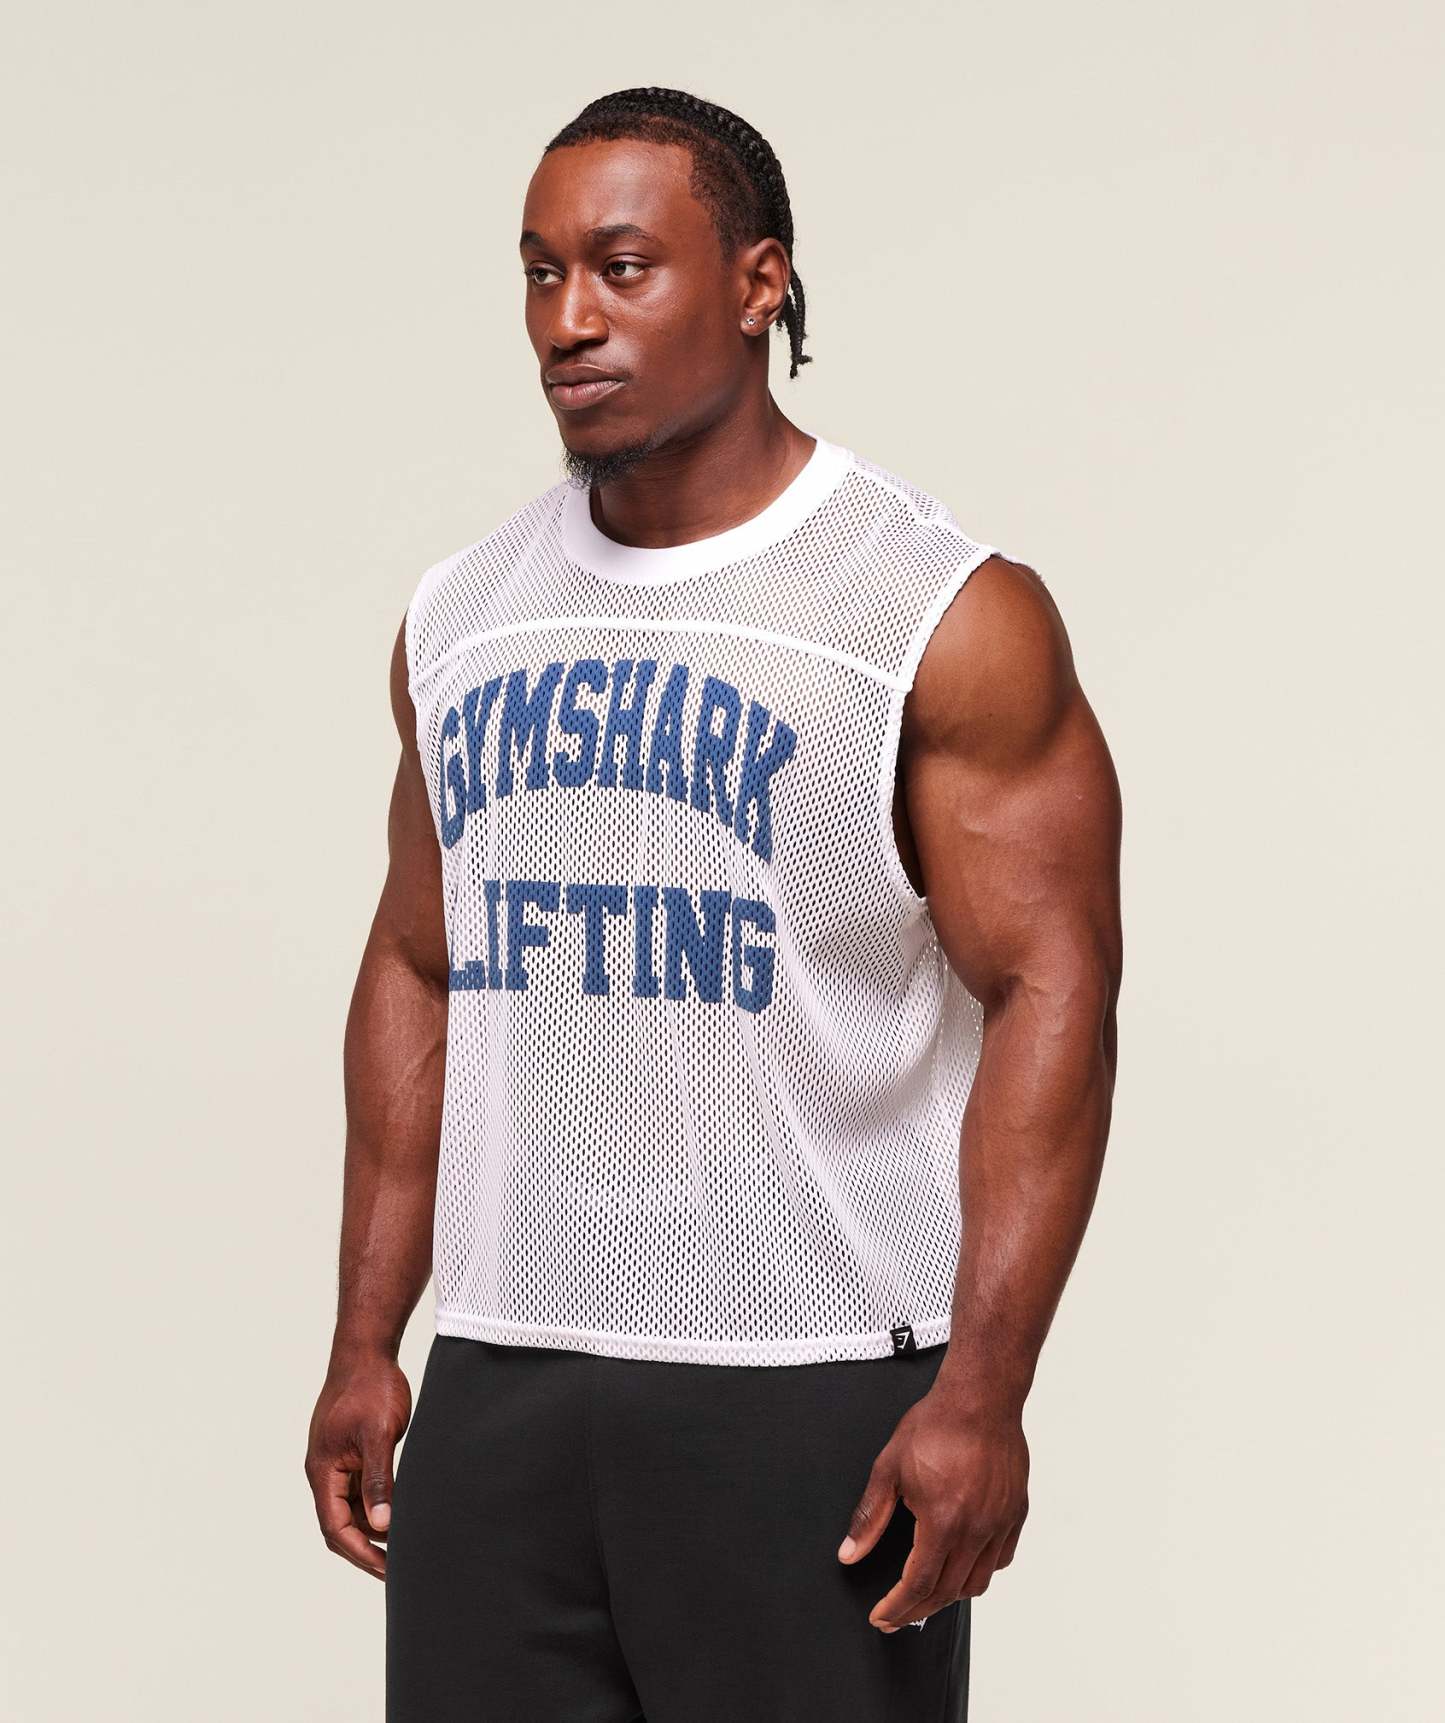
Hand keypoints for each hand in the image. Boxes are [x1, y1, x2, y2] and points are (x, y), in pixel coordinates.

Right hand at [305, 1347, 411, 1580]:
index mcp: (323, 1470)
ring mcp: (337, 1462)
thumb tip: (382, 1525)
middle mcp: (325, 1471)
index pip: (336, 1528)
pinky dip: (377, 1505)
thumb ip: (378, 1480)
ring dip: (373, 1528)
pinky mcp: (350, 1452)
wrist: (366, 1350)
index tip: (387, 1570)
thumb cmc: (370, 1387)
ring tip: (405, 1545)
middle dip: (367, 1549)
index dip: (360, 1553)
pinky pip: (360, 1489)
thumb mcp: (378, 1434)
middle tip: (398, 1570)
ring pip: (351, 1508)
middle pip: (341, 1525)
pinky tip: (401, 1513)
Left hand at [836, 1386, 1028, 1630]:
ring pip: (978, 1582)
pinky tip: (964, 1565)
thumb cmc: (937, 1425)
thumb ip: (869, 1516)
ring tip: (927, 1594)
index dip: (897, 1607)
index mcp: (943, 1521)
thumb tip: (850, 1551)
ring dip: (949, 1596)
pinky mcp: (1016, 1513)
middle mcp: (977, 1529)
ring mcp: (1000, 1523)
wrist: (980, 1398)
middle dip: (917, 1610)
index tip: (882, 1616)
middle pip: (947, 1592)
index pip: (918, 1584)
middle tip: (897, 1614)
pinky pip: (1001, 1559)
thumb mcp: (889, 1468)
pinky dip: (980, 1571)